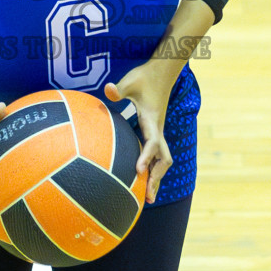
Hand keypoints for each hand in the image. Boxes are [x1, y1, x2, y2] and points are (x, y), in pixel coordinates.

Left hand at [105, 60, 176, 204]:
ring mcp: (158, 132)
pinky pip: (157, 155)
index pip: (153, 142)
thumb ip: (119, 89)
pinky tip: (143, 180)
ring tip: (148, 197)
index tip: (138, 171)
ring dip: (157, 178)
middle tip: (147, 196)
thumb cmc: (144, 77)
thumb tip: (107, 89)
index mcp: (152, 120)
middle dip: (157, 178)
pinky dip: (153, 169)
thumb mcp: (131, 81)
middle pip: (164, 159)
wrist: (161, 73)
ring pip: (163, 160)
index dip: (146, 157)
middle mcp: (158, 130)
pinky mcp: (155, 132)